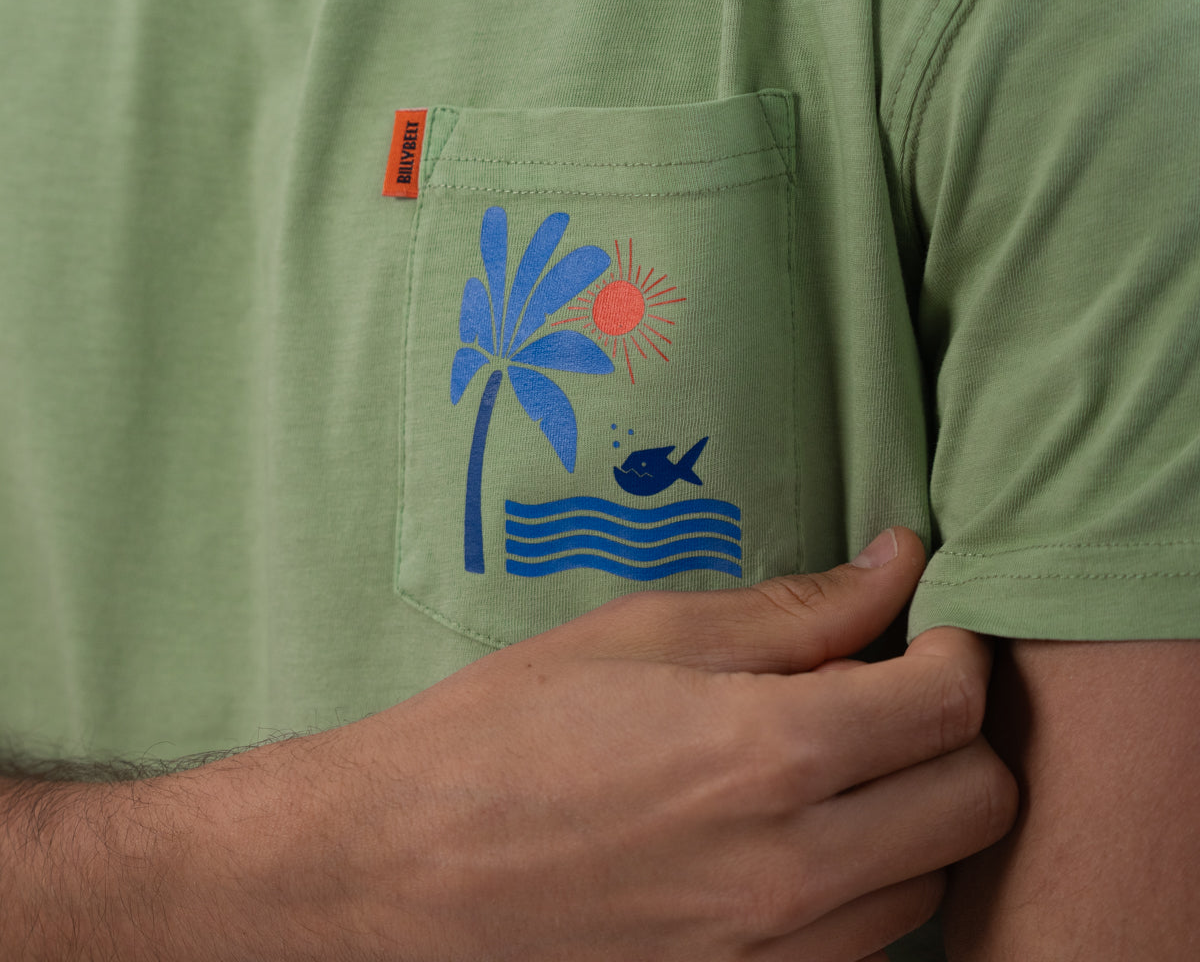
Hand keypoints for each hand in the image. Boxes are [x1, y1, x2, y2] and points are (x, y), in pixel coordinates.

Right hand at [180, 527, 1014, 961]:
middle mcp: (793, 871)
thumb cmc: (510, 730)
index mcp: (770, 753)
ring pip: (932, 884)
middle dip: (956, 734)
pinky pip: (863, 950)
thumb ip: (793, 608)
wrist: (399, 868)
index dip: (960, 650)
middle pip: (977, 803)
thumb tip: (896, 563)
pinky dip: (860, 887)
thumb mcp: (647, 632)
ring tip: (837, 768)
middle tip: (894, 693)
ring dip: (912, 816)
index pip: (951, 704)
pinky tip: (795, 839)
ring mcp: (773, 956)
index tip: (930, 629)